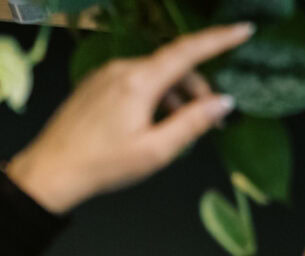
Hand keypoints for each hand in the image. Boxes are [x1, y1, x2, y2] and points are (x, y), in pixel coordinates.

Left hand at [6, 24, 252, 213]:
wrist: (54, 169)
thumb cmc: (106, 164)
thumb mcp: (157, 150)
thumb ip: (193, 123)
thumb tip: (224, 102)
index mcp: (139, 82)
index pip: (186, 52)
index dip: (218, 39)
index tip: (244, 30)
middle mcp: (122, 69)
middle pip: (174, 67)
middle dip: (199, 89)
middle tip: (212, 124)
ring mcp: (108, 74)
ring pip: (157, 75)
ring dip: (178, 97)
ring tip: (180, 132)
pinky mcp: (99, 83)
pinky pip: (139, 81)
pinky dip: (158, 97)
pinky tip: (157, 125)